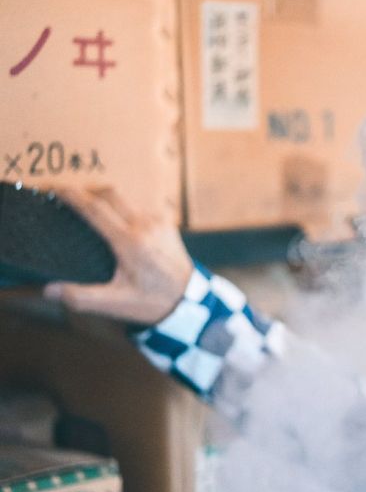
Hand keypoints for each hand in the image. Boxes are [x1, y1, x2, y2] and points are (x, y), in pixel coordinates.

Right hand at [43, 187, 192, 325]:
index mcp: (129, 242)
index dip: (71, 195)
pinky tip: (116, 219)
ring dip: (105, 198)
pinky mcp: (167, 223)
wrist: (190, 301)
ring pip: (126, 198)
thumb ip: (81, 297)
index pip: (94, 209)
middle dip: (86, 190)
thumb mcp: (115, 304)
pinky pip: (140, 206)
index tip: (52, 188)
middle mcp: (145, 225)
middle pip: (109, 193)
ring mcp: (159, 221)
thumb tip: (49, 290)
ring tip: (89, 208)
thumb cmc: (152, 302)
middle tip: (67, 195)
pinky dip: (123, 207)